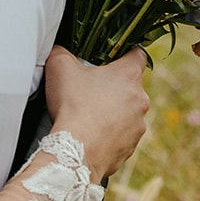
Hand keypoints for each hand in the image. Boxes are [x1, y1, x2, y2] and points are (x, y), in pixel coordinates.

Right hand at [42, 46, 149, 180]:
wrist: (77, 150)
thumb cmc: (72, 105)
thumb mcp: (59, 66)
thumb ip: (61, 51)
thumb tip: (59, 50)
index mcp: (128, 75)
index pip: (138, 55)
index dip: (125, 54)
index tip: (111, 59)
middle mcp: (140, 100)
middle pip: (131, 86)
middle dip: (112, 87)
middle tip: (89, 91)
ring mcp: (138, 126)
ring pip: (127, 113)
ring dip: (112, 112)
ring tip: (87, 116)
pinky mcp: (131, 147)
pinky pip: (121, 136)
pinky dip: (109, 135)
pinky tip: (90, 135)